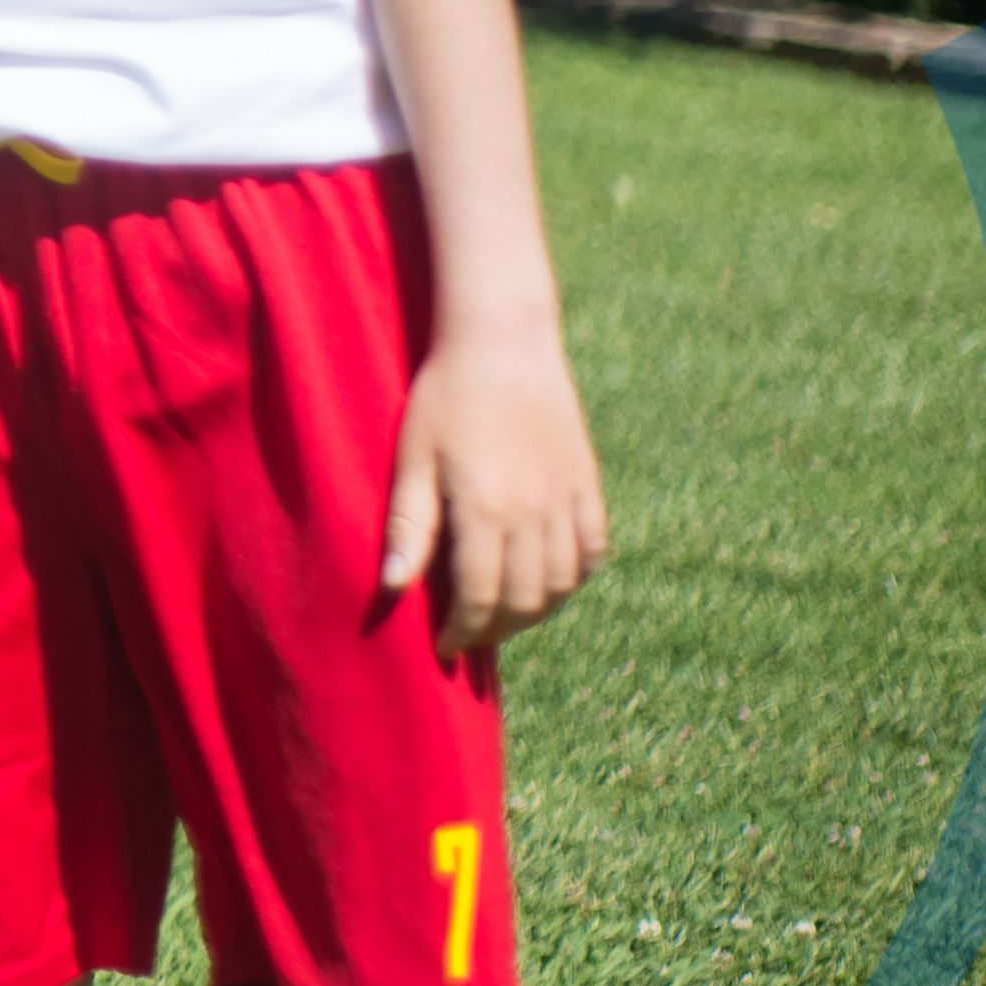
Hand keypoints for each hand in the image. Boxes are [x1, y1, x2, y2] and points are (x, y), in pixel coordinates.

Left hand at [375, 319, 608, 668]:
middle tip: (471, 632)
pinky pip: (592, 551)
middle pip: (524, 601)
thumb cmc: (445, 396)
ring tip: (504, 611)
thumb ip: (407, 528)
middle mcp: (534, 510)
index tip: (444, 646)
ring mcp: (567, 497)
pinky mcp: (586, 483)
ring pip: (563, 584)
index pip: (480, 599)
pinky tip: (547, 581)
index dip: (462, 633)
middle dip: (495, 629)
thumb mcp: (413, 459)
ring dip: (534, 611)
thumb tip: (393, 590)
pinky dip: (573, 579)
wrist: (503, 339)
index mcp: (485, 508)